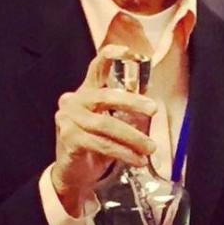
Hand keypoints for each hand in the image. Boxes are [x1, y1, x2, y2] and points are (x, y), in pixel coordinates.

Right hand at [50, 45, 157, 215]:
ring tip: (150, 148)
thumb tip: (149, 98)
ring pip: (107, 124)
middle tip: (154, 110)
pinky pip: (102, 144)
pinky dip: (124, 153)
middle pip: (106, 96)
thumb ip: (124, 107)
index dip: (111, 55)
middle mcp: (74, 100)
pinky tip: (137, 159)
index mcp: (86, 90)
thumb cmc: (95, 142)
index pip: (96, 66)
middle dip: (133, 102)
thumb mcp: (110, 120)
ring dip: (133, 138)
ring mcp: (69, 119)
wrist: (73, 172)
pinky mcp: (69, 138)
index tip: (131, 52)